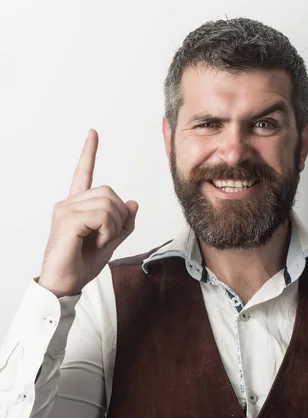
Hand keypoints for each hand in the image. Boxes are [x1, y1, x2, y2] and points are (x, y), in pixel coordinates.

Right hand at [38, 129, 138, 296]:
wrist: (64, 284)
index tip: (93, 133)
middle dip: (118, 216)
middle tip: (107, 238)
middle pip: (109, 193)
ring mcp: (66, 210)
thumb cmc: (82, 264)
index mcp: (77, 206)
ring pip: (108, 204)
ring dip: (113, 226)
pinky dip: (107, 232)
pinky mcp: (68, 220)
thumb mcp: (111, 243)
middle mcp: (69, 203)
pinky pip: (101, 216)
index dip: (89, 153)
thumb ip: (123, 223)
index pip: (83, 174)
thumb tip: (133, 202)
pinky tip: (96, 243)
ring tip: (99, 242)